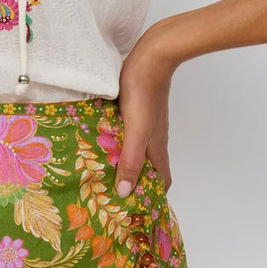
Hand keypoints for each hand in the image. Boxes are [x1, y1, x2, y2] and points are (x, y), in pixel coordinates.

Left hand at [114, 24, 179, 196]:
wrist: (151, 57)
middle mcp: (154, 139)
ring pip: (138, 150)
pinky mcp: (137, 110)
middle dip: (136, 183)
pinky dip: (120, 145)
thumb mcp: (135, 131)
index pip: (162, 180)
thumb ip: (131, 160)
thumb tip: (126, 192)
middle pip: (149, 167)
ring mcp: (147, 124)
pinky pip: (130, 135)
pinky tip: (104, 143)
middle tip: (114, 196)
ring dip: (126, 163)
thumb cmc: (143, 93)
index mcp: (156, 148)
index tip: (138, 210)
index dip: (153, 196)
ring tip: (105, 173)